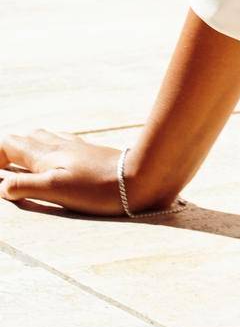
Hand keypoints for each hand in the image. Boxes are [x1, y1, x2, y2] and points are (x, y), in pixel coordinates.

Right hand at [0, 129, 173, 216]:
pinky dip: (47, 146)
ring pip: (42, 137)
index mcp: (44, 155)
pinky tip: (55, 155)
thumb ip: (25, 186)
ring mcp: (74, 146)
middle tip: (3, 170)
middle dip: (6, 151)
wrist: (139, 176)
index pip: (8, 144)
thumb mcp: (56, 189)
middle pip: (22, 138)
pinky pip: (60, 141)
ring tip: (20, 163)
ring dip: (26, 147)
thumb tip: (1, 186)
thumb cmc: (97, 187)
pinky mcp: (88, 151)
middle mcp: (57, 145)